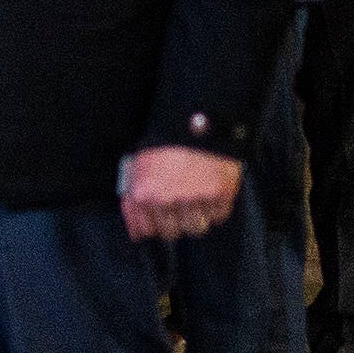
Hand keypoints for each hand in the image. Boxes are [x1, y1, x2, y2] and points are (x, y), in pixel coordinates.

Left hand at [120, 145, 242, 241]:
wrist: (197, 120)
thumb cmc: (165, 140)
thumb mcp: (139, 165)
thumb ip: (134, 197)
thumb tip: (136, 230)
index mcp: (144, 193)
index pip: (145, 230)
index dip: (152, 225)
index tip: (156, 221)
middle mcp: (167, 200)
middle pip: (171, 233)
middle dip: (174, 221)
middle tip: (179, 203)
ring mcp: (195, 200)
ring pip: (195, 228)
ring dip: (196, 216)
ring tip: (196, 196)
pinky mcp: (219, 196)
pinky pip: (218, 217)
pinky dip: (216, 208)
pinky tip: (211, 190)